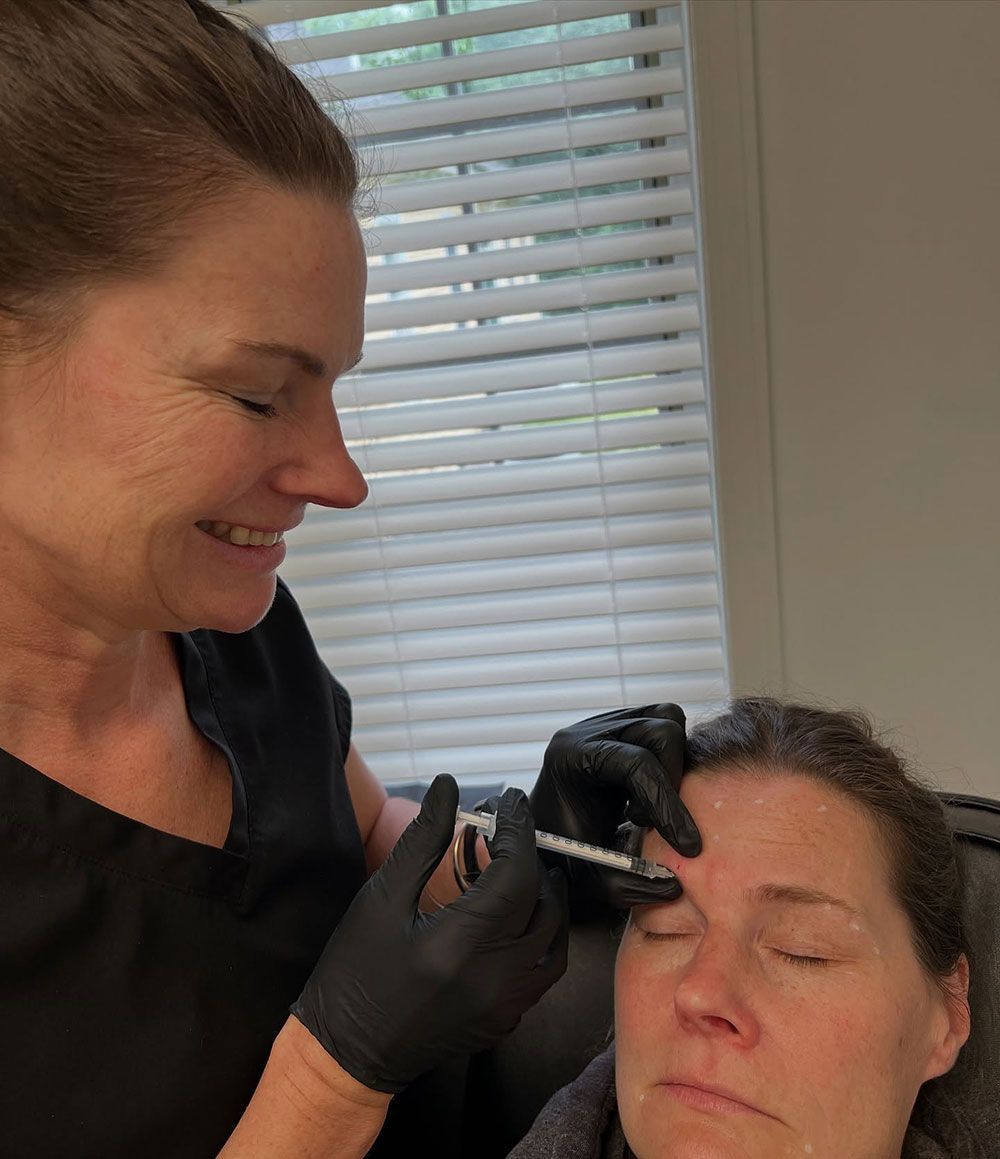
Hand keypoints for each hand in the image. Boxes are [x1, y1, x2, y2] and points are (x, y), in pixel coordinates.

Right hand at [291, 775, 567, 1092]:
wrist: (345, 1056)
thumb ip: (422, 842)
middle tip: (505, 833)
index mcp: (461, 945)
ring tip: (519, 870)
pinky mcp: (504, 1023)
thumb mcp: (380, 899)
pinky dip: (539, 937)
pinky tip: (513, 920)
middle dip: (531, 858)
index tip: (509, 802)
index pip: (516, 873)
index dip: (518, 830)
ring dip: (545, 899)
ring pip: (554, 941)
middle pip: (543, 904)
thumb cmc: (355, 974)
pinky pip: (541, 972)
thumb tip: (448, 788)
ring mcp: (505, 1007)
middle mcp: (495, 979)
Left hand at [528, 704, 700, 917]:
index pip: (635, 763)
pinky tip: (649, 793)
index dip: (666, 804)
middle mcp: (589, 730)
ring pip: (669, 719)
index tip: (687, 847)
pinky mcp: (626, 726)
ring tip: (647, 806)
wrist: (544, 832)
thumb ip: (626, 884)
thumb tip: (674, 884)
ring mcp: (608, 722)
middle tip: (647, 823)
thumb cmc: (559, 851)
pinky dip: (671, 759)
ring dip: (674, 766)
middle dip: (670, 782)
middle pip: (660, 731)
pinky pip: (667, 726)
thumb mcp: (587, 876)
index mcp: (571, 756)